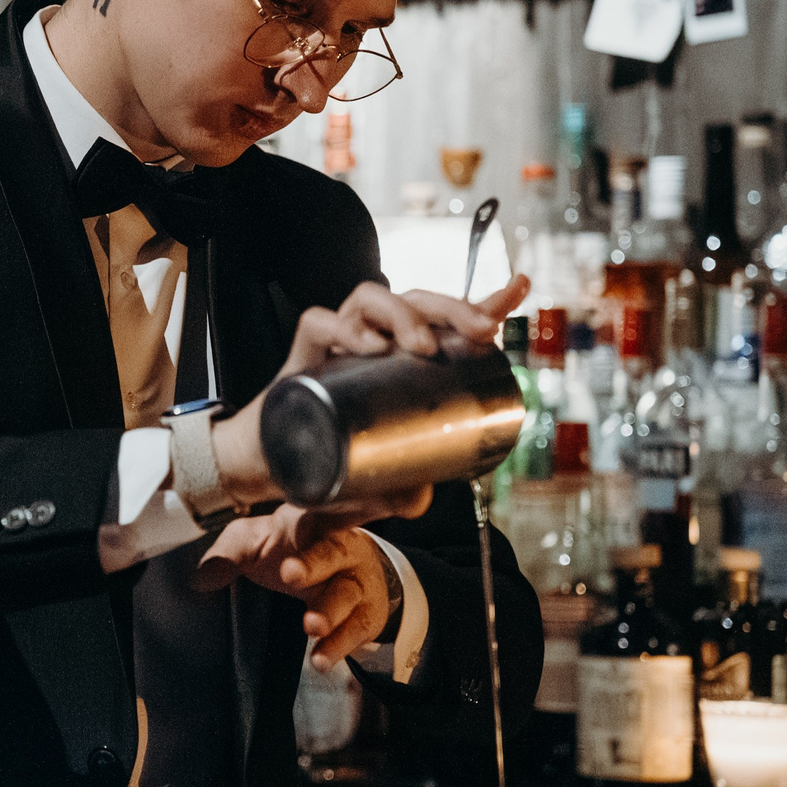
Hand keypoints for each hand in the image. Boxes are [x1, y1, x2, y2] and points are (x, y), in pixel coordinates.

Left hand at [193, 517, 407, 670]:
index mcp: (313, 522)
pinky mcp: (366, 614)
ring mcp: (358, 581)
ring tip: (312, 627)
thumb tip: (197, 578)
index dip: (301, 522)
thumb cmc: (291, 549)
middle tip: (289, 576)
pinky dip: (339, 646)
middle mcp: (343, 548)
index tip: (282, 537)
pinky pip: (357, 630)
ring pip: (348, 594)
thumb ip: (229, 554)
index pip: (311, 516)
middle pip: (332, 552)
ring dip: (330, 612)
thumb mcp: (255, 542)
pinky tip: (320, 660)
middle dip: (313, 564)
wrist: (342, 572)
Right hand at [209, 274, 530, 509]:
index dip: (486, 301)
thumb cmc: (326, 460)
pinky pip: (320, 320)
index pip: (448, 321)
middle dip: (453, 307)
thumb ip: (401, 491)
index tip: (521, 287)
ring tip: (423, 346)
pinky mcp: (302, 349)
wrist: (266, 464)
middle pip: (418, 300)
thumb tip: (423, 499)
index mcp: (403, 359)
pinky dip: (345, 327)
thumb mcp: (376, 480)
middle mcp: (374, 339)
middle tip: (479, 332)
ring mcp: (338, 339)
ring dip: (404, 314)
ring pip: (373, 297)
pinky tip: (366, 347)